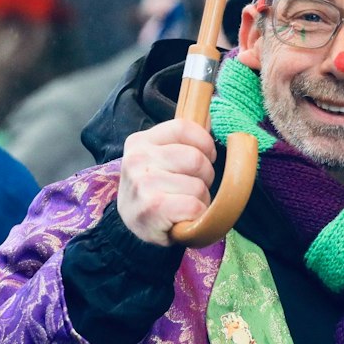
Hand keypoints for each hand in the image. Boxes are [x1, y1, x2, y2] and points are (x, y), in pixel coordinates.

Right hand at [116, 119, 217, 245]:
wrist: (134, 229)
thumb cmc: (154, 191)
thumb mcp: (160, 159)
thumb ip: (183, 139)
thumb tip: (210, 114)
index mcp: (140, 141)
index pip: (184, 127)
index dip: (204, 143)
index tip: (205, 157)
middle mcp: (137, 159)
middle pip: (196, 158)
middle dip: (204, 177)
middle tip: (190, 189)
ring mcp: (142, 183)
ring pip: (198, 185)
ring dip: (200, 200)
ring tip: (183, 205)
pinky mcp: (151, 208)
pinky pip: (194, 205)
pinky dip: (195, 215)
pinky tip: (181, 217)